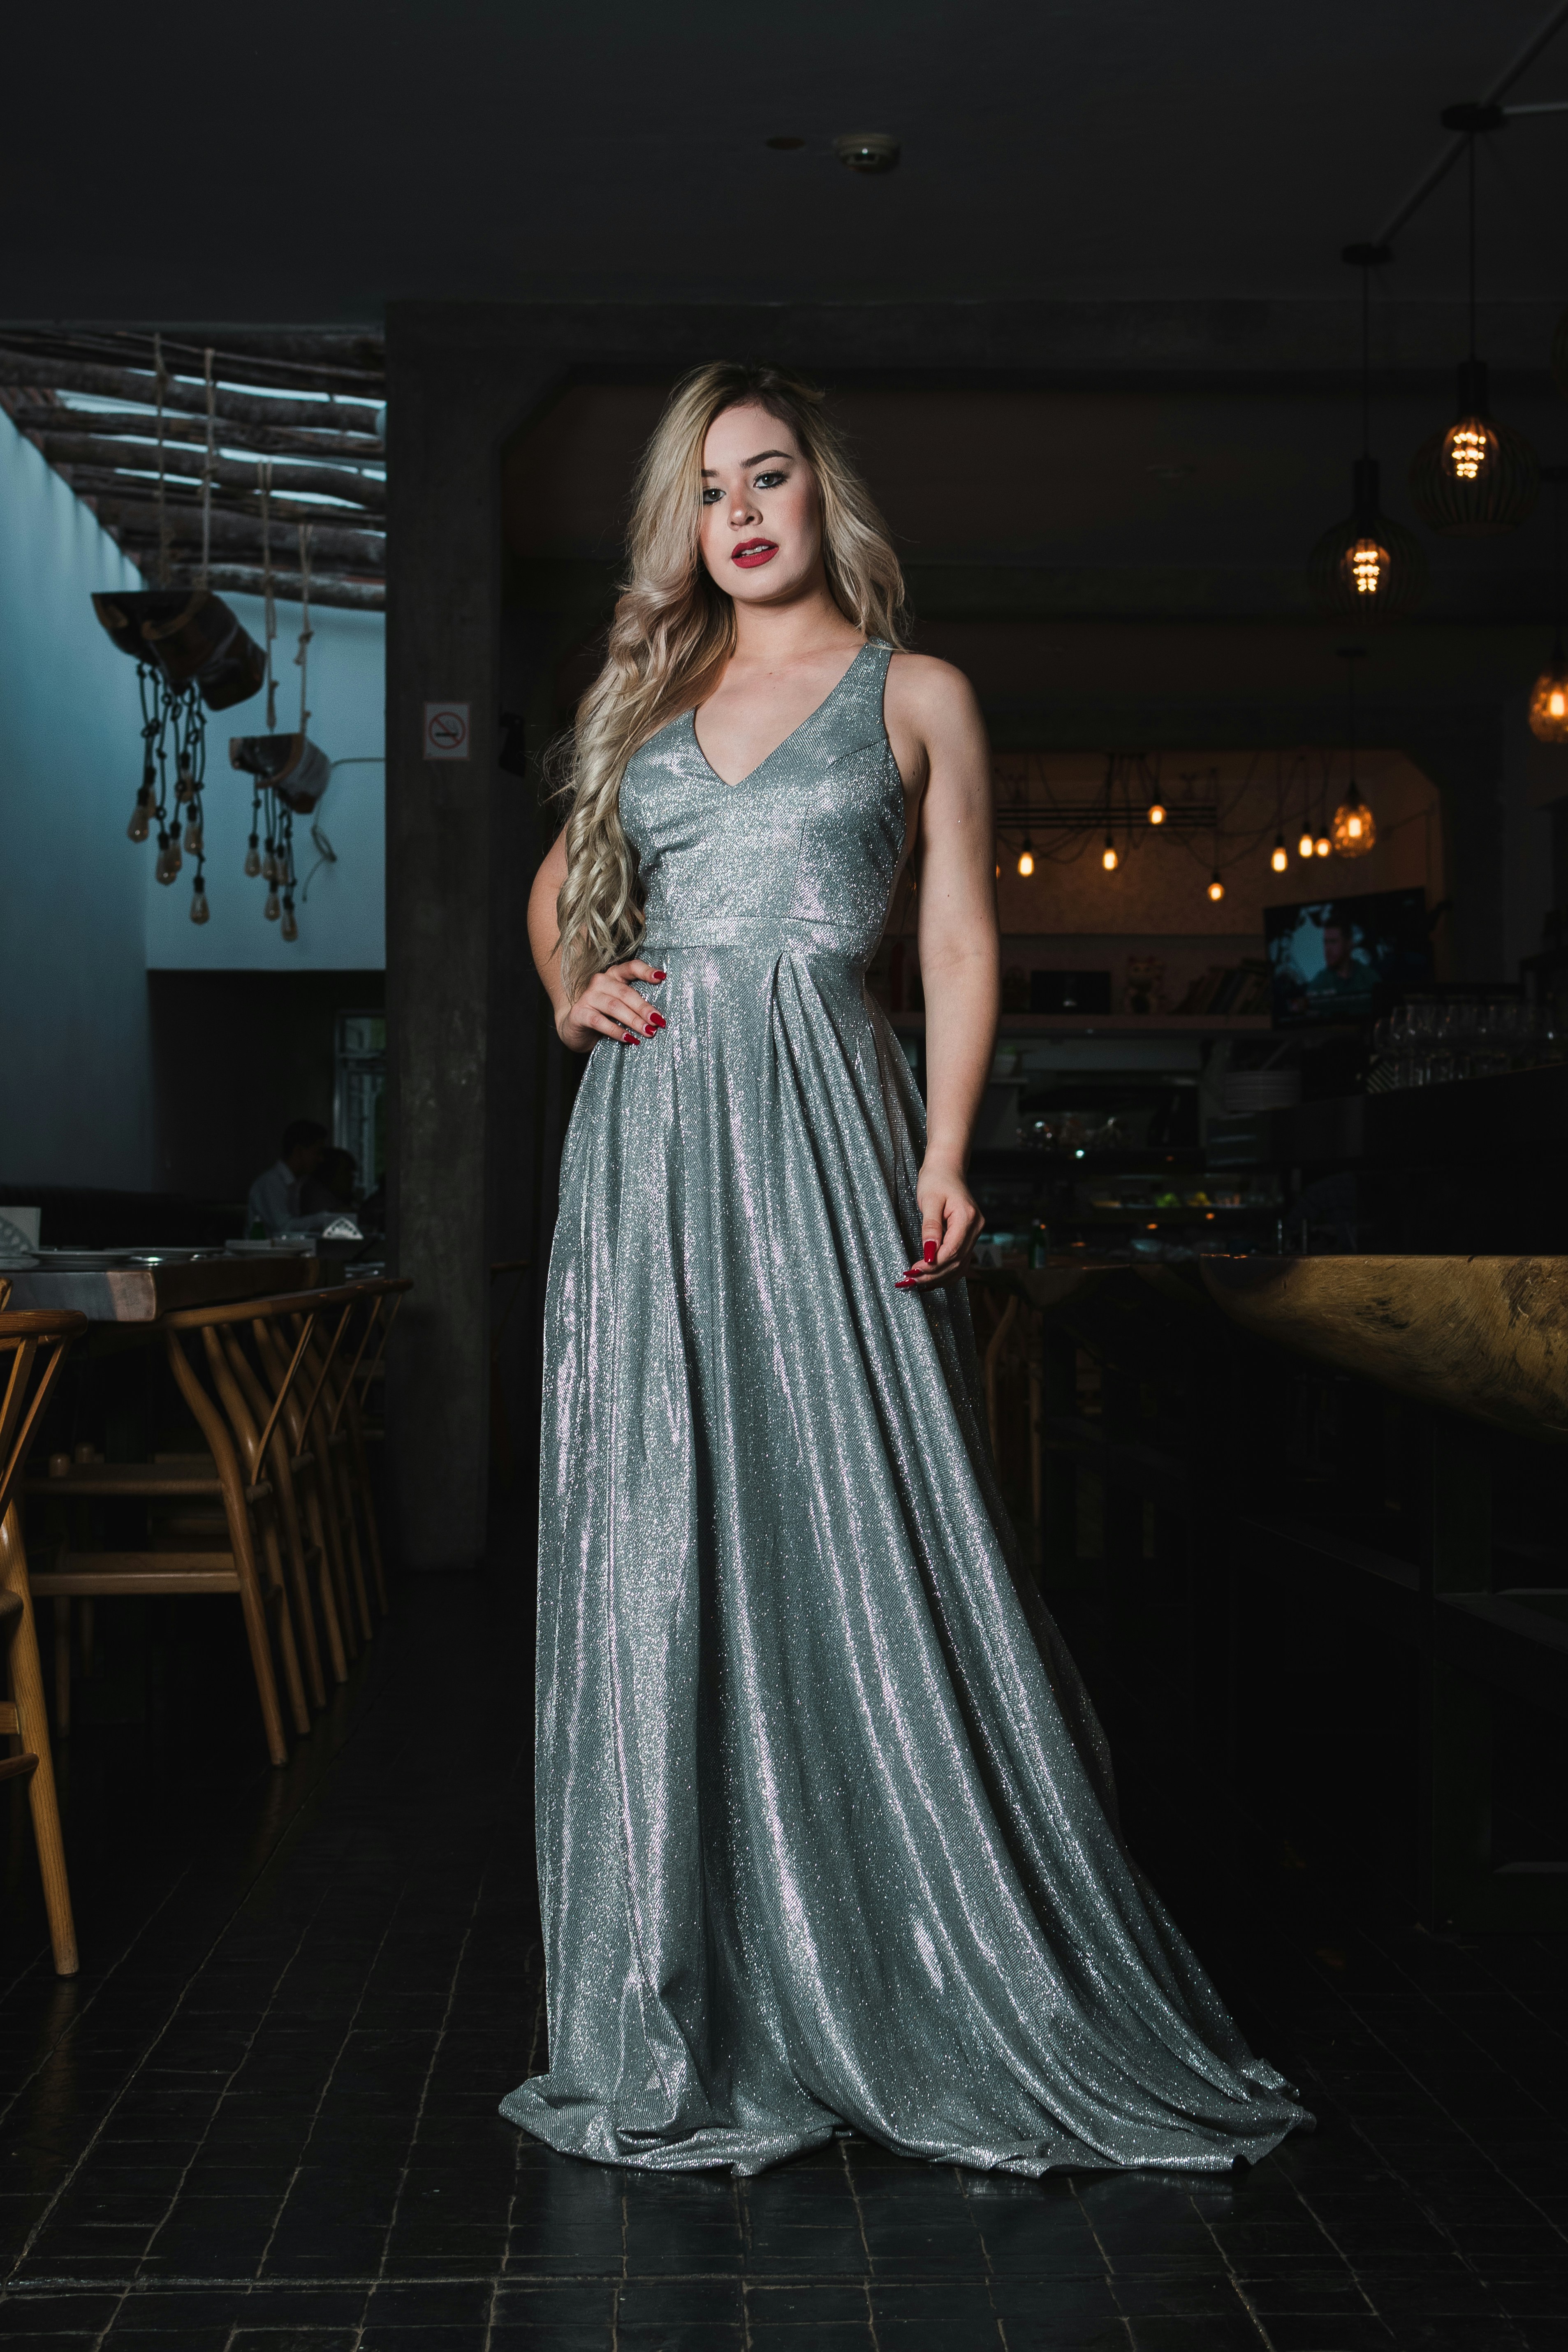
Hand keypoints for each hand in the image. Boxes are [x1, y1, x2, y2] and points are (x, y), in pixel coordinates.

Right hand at [559, 959, 667, 1053]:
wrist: (576, 1029)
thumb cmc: (605, 1016)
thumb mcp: (622, 1005)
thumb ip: (636, 1004)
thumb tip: (660, 1017)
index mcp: (614, 975)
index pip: (631, 967)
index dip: (646, 972)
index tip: (662, 978)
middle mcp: (600, 982)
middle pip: (626, 992)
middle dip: (644, 1008)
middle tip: (658, 1021)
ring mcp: (588, 996)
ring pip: (614, 1006)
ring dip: (633, 1020)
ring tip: (648, 1032)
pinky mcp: (579, 1013)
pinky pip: (599, 1021)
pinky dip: (616, 1031)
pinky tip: (628, 1038)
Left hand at [896, 1159, 983, 1290]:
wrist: (946, 1168)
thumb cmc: (936, 1180)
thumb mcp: (930, 1201)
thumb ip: (931, 1227)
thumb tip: (929, 1253)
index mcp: (967, 1218)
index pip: (952, 1250)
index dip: (934, 1265)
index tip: (914, 1271)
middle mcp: (976, 1228)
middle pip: (957, 1261)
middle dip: (934, 1274)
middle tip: (911, 1280)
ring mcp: (974, 1233)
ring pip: (960, 1265)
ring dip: (940, 1277)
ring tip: (918, 1283)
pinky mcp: (968, 1236)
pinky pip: (960, 1260)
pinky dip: (946, 1271)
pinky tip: (931, 1279)